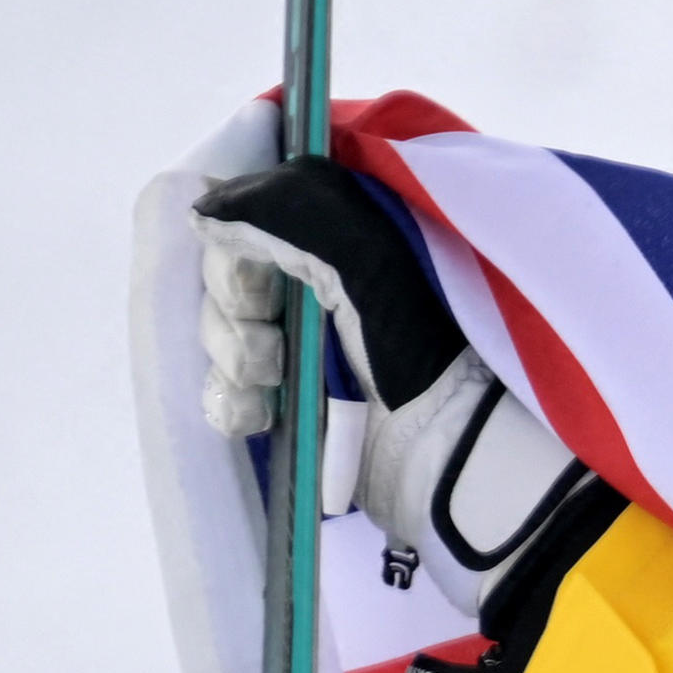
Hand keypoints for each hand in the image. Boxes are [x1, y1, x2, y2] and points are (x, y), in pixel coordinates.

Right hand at [194, 158, 601, 612]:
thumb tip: (206, 215)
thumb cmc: (432, 356)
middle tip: (269, 340)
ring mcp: (316, 346)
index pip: (255, 205)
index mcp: (357, 233)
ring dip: (232, 355)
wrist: (466, 467)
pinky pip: (228, 390)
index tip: (251, 268)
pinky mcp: (303, 409)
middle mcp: (333, 280)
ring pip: (223, 328)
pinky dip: (231, 400)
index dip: (235, 233)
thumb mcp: (370, 260)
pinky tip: (258, 415)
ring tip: (271, 381)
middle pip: (229, 267)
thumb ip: (288, 209)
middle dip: (234, 304)